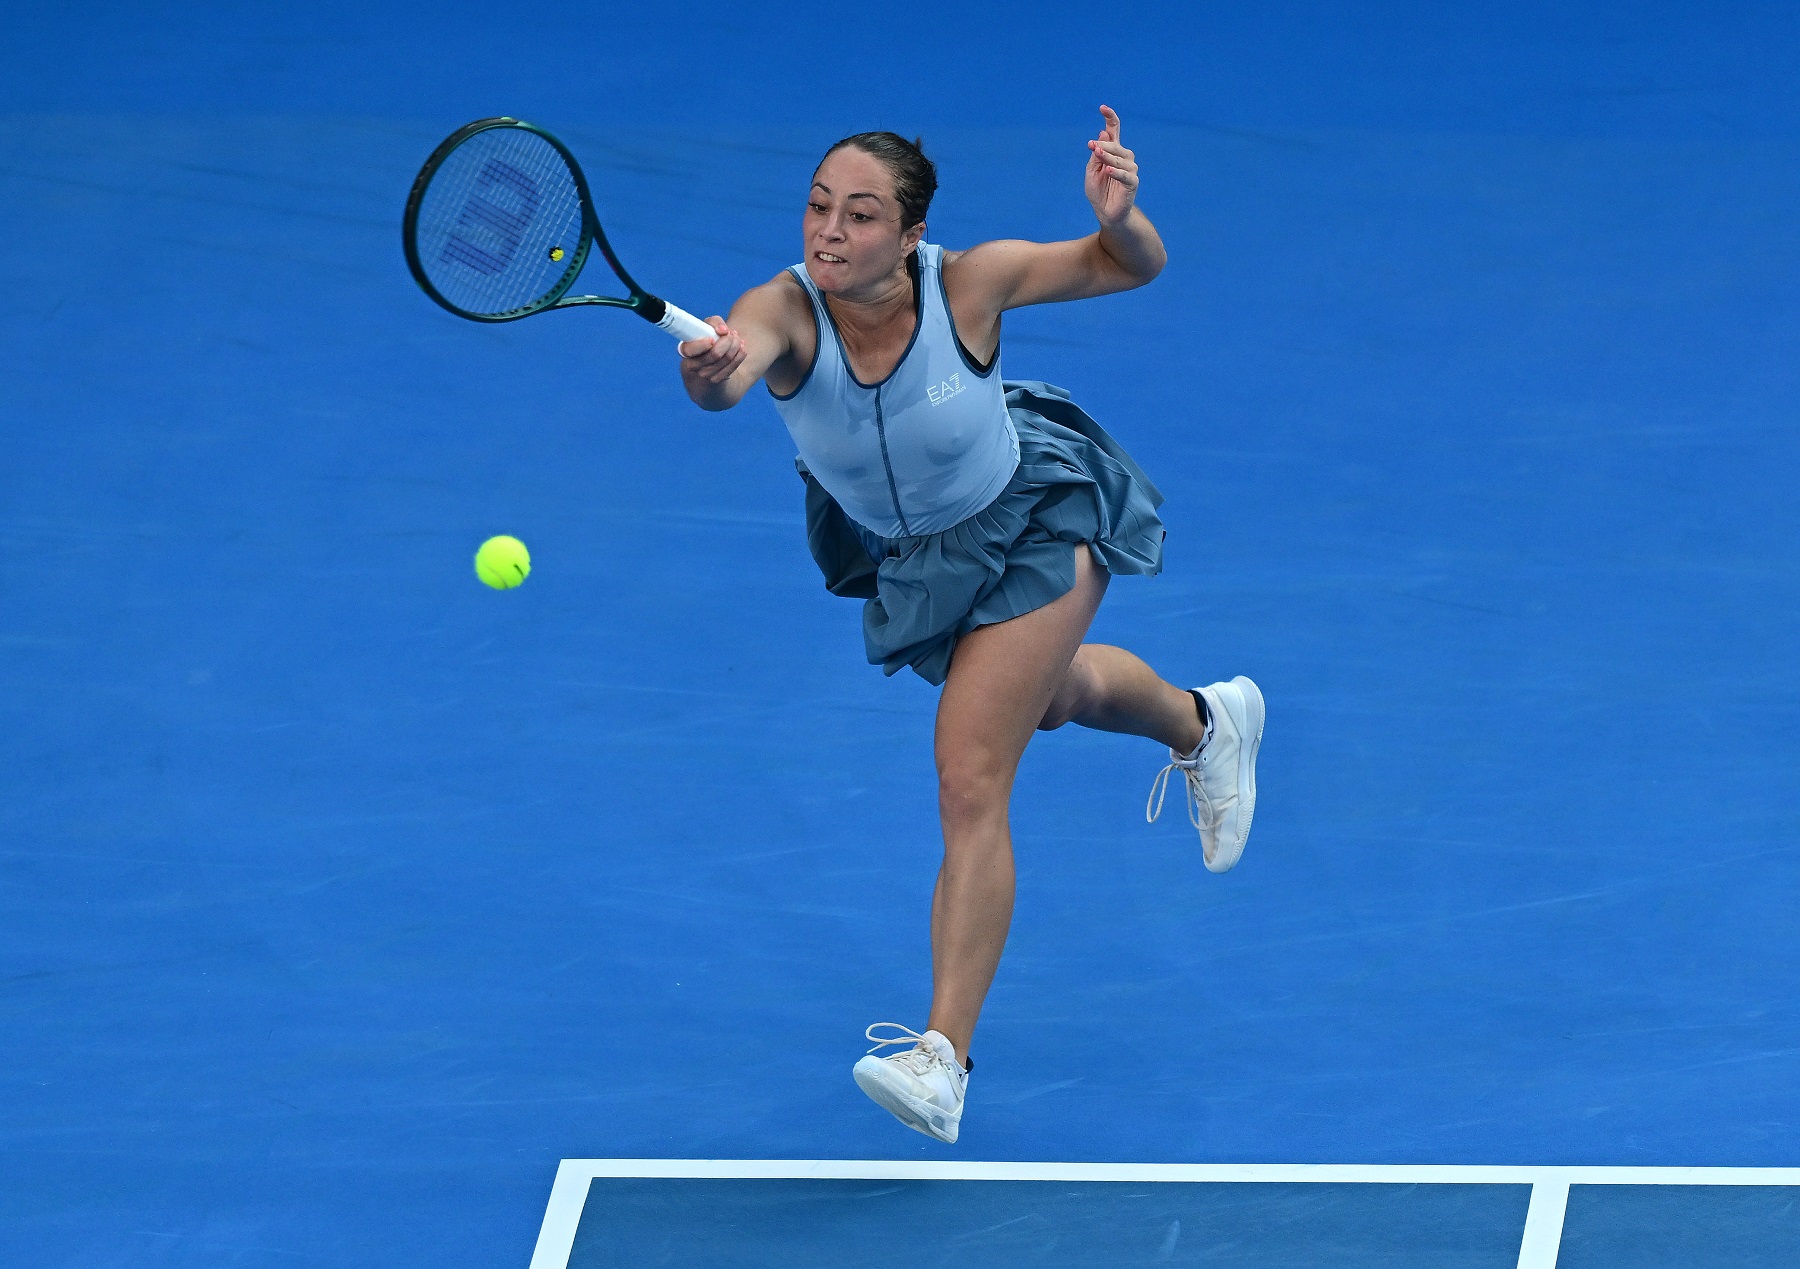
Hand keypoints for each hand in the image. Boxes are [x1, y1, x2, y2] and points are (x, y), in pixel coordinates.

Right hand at [678, 316, 745, 387]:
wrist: (709, 372)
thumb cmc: (706, 346)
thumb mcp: (706, 330)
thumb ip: (712, 323)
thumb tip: (723, 330)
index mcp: (685, 351)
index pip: (689, 349)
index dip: (701, 345)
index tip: (712, 339)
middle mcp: (693, 366)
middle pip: (714, 354)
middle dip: (727, 340)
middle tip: (732, 333)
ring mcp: (705, 375)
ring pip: (726, 359)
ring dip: (736, 345)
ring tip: (737, 338)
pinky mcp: (717, 381)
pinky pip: (732, 367)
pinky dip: (740, 355)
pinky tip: (742, 348)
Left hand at [1083, 105, 1138, 226]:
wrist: (1105, 213)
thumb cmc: (1098, 191)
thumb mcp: (1091, 171)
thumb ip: (1097, 154)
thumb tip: (1102, 134)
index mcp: (1113, 153)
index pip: (1114, 131)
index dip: (1110, 119)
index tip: (1102, 108)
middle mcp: (1124, 158)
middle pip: (1117, 146)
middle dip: (1105, 145)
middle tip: (1092, 146)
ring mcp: (1130, 171)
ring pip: (1121, 159)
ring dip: (1109, 157)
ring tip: (1098, 155)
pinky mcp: (1132, 184)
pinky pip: (1126, 176)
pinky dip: (1117, 172)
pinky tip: (1108, 170)